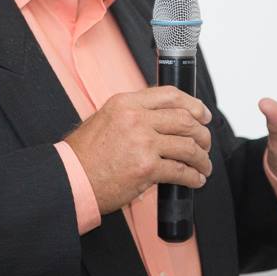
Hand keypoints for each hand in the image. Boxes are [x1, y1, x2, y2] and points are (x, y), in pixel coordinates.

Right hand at [65, 86, 213, 214]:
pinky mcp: (146, 168)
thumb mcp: (105, 118)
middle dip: (202, 134)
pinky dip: (193, 177)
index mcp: (126, 103)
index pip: (170, 95)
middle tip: (205, 143)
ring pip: (188, 146)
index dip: (193, 104)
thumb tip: (159, 119)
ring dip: (201, 158)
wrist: (71, 178)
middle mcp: (136, 119)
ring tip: (203, 165)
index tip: (202, 114)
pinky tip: (195, 180)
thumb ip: (132, 114)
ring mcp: (143, 143)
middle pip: (184, 120)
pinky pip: (181, 171)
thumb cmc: (83, 154)